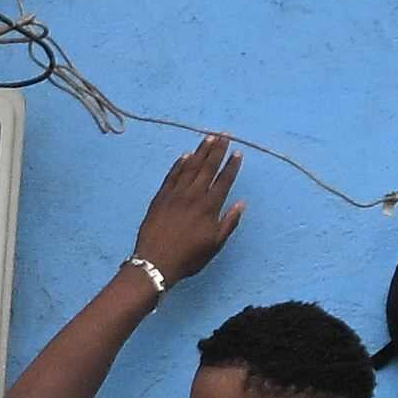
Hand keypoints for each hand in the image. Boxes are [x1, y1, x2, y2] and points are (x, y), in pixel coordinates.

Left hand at [131, 136, 243, 288]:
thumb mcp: (215, 244)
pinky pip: (171, 176)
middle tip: (224, 135)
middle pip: (208, 167)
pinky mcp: (160, 197)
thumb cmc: (188, 257)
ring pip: (190, 167)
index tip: (237, 153)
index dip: (231, 166)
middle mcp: (194, 196)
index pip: (224, 180)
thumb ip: (229, 222)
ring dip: (200, 151)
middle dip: (217, 150)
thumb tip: (241, 203)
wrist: (155, 262)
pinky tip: (185, 155)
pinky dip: (179, 164)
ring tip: (209, 138)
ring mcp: (175, 195)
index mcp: (209, 207)